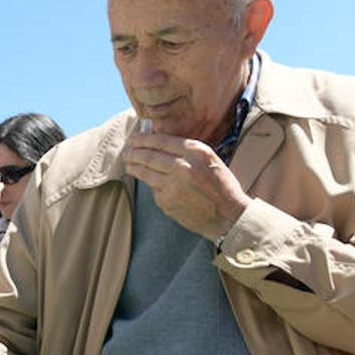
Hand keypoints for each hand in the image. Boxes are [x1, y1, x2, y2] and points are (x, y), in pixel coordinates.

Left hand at [124, 132, 248, 240]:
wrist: (228, 216)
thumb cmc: (221, 186)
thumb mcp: (210, 160)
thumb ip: (187, 151)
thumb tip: (158, 143)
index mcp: (196, 153)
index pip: (161, 141)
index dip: (144, 138)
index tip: (135, 138)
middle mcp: (183, 167)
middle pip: (148, 156)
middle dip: (133, 152)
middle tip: (126, 150)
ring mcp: (172, 186)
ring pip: (145, 172)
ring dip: (133, 166)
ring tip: (129, 163)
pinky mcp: (166, 201)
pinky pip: (153, 188)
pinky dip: (150, 183)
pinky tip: (149, 181)